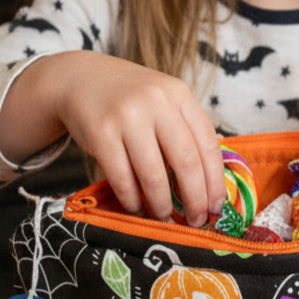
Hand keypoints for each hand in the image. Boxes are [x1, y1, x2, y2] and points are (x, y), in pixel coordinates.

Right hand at [0, 52, 224, 225]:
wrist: (81, 78)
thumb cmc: (130, 99)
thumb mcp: (164, 101)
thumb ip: (187, 131)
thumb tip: (213, 180)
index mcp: (179, 94)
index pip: (208, 144)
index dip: (215, 181)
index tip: (217, 206)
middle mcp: (157, 102)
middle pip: (186, 162)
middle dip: (195, 199)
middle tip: (196, 220)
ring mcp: (127, 116)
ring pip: (153, 175)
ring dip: (161, 205)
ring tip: (164, 217)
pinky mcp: (101, 132)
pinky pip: (122, 178)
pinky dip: (132, 199)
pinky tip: (137, 207)